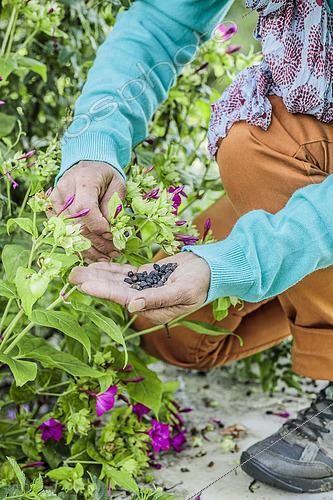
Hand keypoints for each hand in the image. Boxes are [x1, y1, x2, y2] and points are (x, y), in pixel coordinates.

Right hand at [49, 161, 125, 260]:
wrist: (87, 165)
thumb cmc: (105, 176)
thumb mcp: (117, 185)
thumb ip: (113, 206)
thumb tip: (109, 230)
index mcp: (83, 179)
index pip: (84, 208)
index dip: (98, 226)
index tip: (112, 235)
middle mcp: (65, 190)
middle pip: (77, 224)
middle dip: (98, 242)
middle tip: (116, 252)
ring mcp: (55, 200)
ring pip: (69, 232)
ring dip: (89, 249)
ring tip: (106, 256)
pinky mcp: (51, 209)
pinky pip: (63, 233)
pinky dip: (79, 246)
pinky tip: (93, 254)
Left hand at [69, 252, 209, 323]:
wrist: (212, 270)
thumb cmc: (201, 282)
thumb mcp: (183, 292)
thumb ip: (157, 299)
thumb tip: (132, 306)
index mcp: (152, 309)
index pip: (123, 299)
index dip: (103, 291)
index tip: (85, 284)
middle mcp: (144, 301)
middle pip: (115, 291)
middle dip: (94, 283)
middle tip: (71, 275)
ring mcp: (144, 288)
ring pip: (117, 281)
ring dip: (98, 275)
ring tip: (78, 270)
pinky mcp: (146, 276)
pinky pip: (125, 274)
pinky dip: (111, 269)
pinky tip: (96, 265)